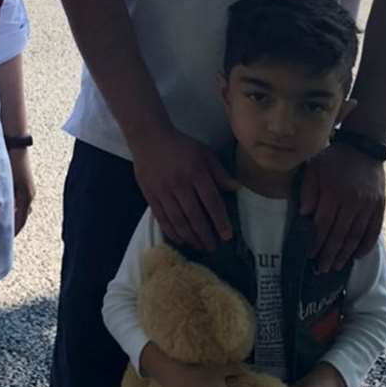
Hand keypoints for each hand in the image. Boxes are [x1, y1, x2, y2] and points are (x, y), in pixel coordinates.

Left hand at [8, 147, 34, 235]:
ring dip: (12, 215)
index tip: (5, 239)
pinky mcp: (22, 184)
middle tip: (0, 234)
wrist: (15, 144)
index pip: (21, 221)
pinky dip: (12, 207)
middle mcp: (29, 195)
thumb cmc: (12, 162)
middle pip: (21, 216)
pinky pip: (18, 201)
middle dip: (12, 225)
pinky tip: (3, 208)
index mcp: (26, 197)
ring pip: (20, 208)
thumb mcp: (8, 184)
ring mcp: (27, 189)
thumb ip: (6, 201)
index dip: (14, 231)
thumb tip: (2, 217)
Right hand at [130, 126, 238, 250]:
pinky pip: (162, 218)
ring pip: (178, 220)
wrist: (149, 138)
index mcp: (196, 173)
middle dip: (205, 235)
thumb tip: (236, 188)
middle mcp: (180, 184)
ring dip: (190, 237)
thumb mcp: (204, 153)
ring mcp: (163, 191)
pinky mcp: (151, 195)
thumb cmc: (181, 145)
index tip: (226, 235)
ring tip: (199, 247)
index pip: (211, 202)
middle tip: (213, 248)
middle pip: (195, 215)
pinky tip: (180, 240)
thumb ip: (219, 172)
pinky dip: (171, 231)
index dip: (220, 221)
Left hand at [301, 142, 384, 271]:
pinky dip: (365, 246)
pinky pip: (373, 231)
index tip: (309, 255)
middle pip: (339, 235)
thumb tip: (304, 214)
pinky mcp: (379, 206)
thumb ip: (308, 191)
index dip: (316, 243)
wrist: (363, 147)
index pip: (323, 225)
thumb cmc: (334, 159)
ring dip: (346, 255)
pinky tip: (356, 256)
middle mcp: (353, 201)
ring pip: (356, 236)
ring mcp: (368, 205)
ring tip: (336, 267)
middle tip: (321, 269)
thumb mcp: (314, 169)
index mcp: (334, 193)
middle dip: (329, 255)